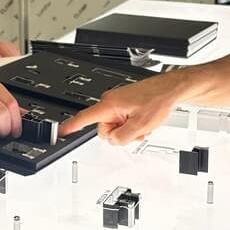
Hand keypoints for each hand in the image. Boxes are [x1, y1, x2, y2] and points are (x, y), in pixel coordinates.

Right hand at [59, 71, 183, 144]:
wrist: (170, 90)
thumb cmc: (157, 101)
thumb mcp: (140, 126)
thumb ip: (121, 137)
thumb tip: (113, 140)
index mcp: (108, 105)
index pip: (83, 118)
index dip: (70, 127)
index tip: (59, 133)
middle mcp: (109, 102)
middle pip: (104, 129)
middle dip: (119, 134)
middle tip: (136, 129)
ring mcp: (116, 103)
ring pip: (114, 127)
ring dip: (128, 131)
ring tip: (142, 124)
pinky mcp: (124, 104)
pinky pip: (121, 121)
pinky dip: (131, 125)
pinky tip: (142, 122)